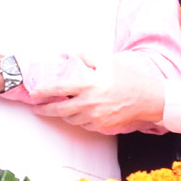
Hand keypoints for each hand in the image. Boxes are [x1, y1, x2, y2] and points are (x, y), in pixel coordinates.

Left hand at [31, 57, 167, 134]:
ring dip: (61, 114)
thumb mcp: (106, 61)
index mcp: (89, 85)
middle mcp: (89, 103)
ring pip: (70, 119)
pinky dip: (77, 119)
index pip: (59, 88)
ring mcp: (95, 117)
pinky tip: (77, 113)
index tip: (34, 92)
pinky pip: (83, 125)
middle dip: (45, 109)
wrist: (146, 99)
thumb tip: (67, 53)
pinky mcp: (101, 126)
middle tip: (37, 108)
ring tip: (56, 109)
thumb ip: (84, 55)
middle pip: (59, 109)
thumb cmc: (126, 79)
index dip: (43, 91)